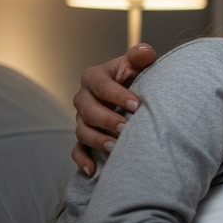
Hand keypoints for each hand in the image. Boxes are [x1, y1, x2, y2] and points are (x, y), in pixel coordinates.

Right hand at [71, 43, 158, 175]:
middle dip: (108, 120)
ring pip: (82, 131)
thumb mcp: (138, 65)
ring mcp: (82, 119)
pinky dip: (83, 160)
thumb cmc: (136, 78)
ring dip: (98, 140)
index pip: (100, 85)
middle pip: (88, 111)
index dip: (117, 95)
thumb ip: (140, 56)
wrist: (134, 97)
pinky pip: (78, 150)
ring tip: (116, 148)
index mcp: (94, 78)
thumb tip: (144, 52)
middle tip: (127, 128)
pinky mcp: (85, 138)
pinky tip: (93, 171)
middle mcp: (84, 99)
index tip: (137, 105)